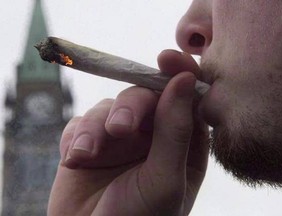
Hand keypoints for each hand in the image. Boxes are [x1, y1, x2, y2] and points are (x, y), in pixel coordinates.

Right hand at [48, 50, 208, 215]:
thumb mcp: (164, 179)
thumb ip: (176, 130)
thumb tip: (185, 80)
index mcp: (180, 145)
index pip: (186, 101)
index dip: (180, 75)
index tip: (167, 58)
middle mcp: (151, 137)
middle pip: (144, 98)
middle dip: (129, 107)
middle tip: (119, 129)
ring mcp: (119, 139)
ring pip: (109, 107)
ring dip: (95, 127)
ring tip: (86, 153)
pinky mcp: (89, 142)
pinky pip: (82, 123)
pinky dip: (77, 136)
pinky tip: (74, 157)